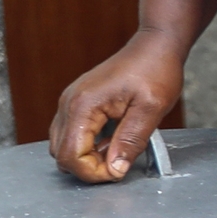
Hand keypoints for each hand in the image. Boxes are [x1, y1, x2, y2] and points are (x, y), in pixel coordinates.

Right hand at [52, 30, 188, 183]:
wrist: (155, 45)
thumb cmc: (155, 69)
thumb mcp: (151, 109)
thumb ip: (131, 141)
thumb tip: (115, 170)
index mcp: (83, 105)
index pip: (70, 155)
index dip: (93, 172)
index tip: (118, 172)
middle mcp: (69, 103)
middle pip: (61, 153)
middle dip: (88, 167)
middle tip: (119, 163)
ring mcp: (70, 102)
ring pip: (63, 145)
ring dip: (87, 156)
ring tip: (117, 149)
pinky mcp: (77, 103)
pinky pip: (71, 133)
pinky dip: (87, 144)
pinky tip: (112, 139)